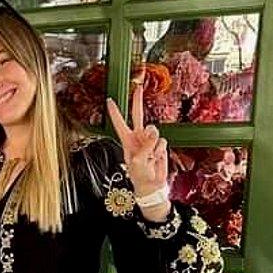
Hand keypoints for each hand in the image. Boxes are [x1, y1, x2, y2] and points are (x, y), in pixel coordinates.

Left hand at [106, 79, 168, 196]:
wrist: (151, 185)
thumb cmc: (139, 175)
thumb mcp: (137, 161)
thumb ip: (145, 146)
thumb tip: (153, 131)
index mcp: (127, 140)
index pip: (120, 122)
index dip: (115, 112)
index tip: (110, 100)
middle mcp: (138, 137)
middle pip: (138, 115)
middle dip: (137, 101)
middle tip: (138, 87)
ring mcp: (149, 140)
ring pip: (154, 131)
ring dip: (153, 143)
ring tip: (150, 156)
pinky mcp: (160, 145)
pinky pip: (162, 142)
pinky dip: (160, 150)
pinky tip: (156, 158)